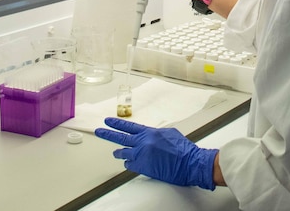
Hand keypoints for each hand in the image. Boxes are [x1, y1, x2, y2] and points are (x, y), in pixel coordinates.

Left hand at [95, 117, 217, 189]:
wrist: (189, 163)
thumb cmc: (183, 149)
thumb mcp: (169, 134)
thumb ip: (155, 134)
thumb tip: (148, 136)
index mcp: (150, 132)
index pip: (129, 126)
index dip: (117, 123)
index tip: (108, 121)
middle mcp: (143, 142)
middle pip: (121, 138)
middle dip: (108, 134)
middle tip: (99, 131)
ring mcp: (142, 155)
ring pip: (124, 153)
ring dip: (119, 153)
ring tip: (116, 153)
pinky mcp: (143, 167)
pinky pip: (130, 165)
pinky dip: (129, 163)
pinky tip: (131, 163)